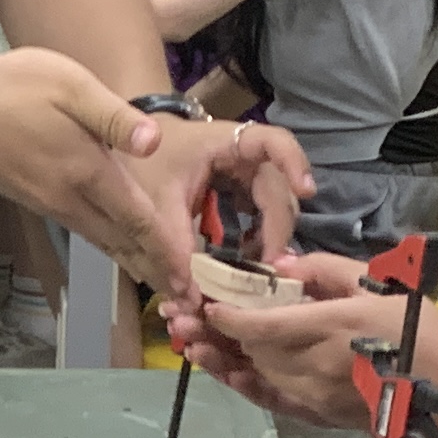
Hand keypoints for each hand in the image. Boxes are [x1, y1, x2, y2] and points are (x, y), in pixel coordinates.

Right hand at [0, 46, 176, 284]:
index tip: (188, 281)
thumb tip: (155, 142)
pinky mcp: (40, 201)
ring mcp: (53, 204)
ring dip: (135, 264)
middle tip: (185, 299)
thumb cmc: (15, 87)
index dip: (166, 251)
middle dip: (156, 270)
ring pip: (104, 241)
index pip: (138, 220)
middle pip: (123, 242)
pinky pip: (86, 233)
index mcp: (88, 171)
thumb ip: (113, 117)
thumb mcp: (70, 86)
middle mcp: (72, 198)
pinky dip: (111, 248)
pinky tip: (121, 250)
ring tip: (161, 283)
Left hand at [142, 115, 314, 275]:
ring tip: (258, 271)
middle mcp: (247, 155)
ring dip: (271, 238)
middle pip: (280, 188)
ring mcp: (248, 174)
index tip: (305, 191)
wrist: (132, 149)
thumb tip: (190, 295)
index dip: (294, 162)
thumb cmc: (146, 160)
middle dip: (278, 228)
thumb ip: (173, 244)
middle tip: (270, 268)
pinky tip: (246, 261)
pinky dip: (258, 238)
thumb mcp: (158, 200)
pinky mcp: (243, 191)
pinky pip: (261, 215)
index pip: (274, 141)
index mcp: (228, 142)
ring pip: (276, 206)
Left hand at [174, 257, 373, 427]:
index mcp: (334, 326)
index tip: (204, 301)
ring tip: (191, 342)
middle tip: (182, 314)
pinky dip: (245, 385)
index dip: (227, 316)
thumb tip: (281, 266)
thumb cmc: (417, 328)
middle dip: (216, 332)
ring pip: (256, 373)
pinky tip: (224, 372)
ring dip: (222, 357)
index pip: (263, 325)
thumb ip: (328, 270)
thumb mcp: (380, 283)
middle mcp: (318, 364)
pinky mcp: (320, 415)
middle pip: (252, 349)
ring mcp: (316, 395)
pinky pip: (272, 400)